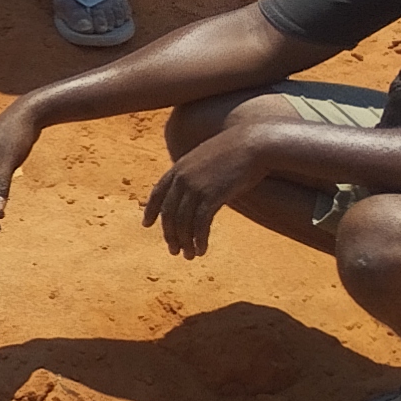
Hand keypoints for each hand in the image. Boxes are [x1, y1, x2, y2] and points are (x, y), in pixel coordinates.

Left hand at [139, 129, 270, 258]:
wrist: (254, 144)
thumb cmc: (236, 151)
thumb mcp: (208, 159)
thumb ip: (197, 173)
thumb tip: (195, 190)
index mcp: (179, 167)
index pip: (158, 192)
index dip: (150, 210)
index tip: (146, 225)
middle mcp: (182, 178)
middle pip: (168, 213)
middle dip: (170, 234)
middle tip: (174, 250)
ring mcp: (195, 187)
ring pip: (182, 222)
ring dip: (184, 242)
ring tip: (189, 256)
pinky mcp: (212, 196)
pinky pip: (199, 224)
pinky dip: (199, 240)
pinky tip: (202, 250)